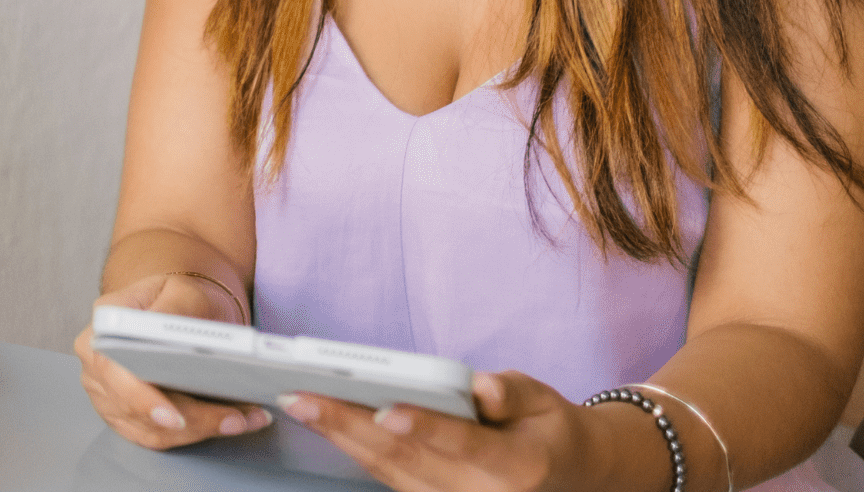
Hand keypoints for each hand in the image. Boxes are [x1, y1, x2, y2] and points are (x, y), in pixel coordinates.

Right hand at [76, 272, 272, 449]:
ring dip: (202, 430)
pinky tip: (234, 422)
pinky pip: (161, 438)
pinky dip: (198, 434)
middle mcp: (97, 364)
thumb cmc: (180, 299)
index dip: (142, 399)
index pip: (114, 369)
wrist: (179, 310)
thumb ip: (173, 310)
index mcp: (104, 327)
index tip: (176, 417)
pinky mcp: (127, 416)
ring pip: (153, 430)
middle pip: (136, 408)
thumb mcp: (182, 292)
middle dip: (190, 420)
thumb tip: (167, 337)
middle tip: (233, 421)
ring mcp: (108, 394)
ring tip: (245, 419)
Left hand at [277, 371, 601, 491]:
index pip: (465, 447)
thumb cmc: (547, 429)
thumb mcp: (544, 400)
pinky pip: (387, 477)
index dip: (426, 428)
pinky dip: (353, 448)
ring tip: (299, 403)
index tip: (387, 411)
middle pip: (408, 460)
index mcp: (519, 469)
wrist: (564, 476)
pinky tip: (324, 421)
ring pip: (388, 471)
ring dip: (340, 437)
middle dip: (350, 426)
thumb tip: (482, 387)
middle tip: (303, 397)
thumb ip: (512, 393)